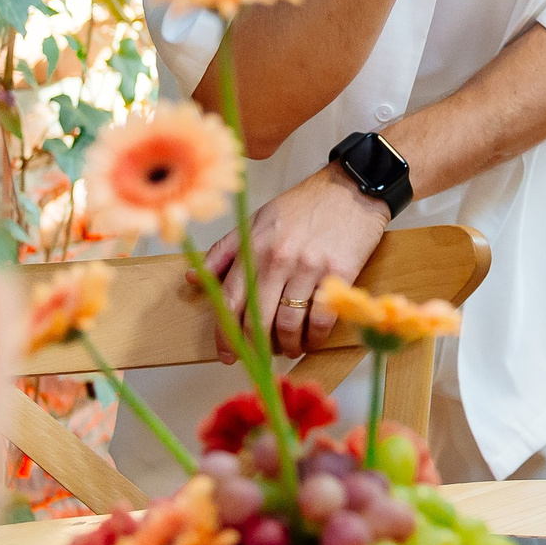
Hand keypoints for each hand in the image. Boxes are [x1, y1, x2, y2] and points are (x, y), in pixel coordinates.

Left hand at [200, 165, 389, 359]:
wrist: (353, 188)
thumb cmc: (305, 204)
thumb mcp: (257, 220)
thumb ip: (225, 251)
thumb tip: (192, 278)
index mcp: (255, 247)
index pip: (231, 301)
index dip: (226, 335)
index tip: (227, 354)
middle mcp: (278, 259)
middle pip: (258, 319)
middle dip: (257, 347)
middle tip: (262, 357)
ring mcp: (309, 267)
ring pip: (290, 323)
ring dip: (288, 345)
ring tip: (291, 348)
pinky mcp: (339, 272)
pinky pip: (321, 318)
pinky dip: (315, 337)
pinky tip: (313, 339)